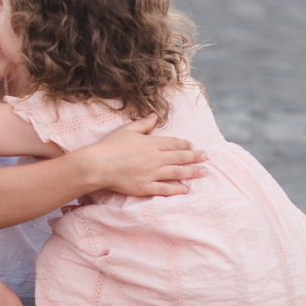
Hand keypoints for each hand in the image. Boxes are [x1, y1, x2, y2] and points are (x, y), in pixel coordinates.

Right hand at [80, 114, 206, 196]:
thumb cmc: (110, 145)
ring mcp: (151, 174)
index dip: (185, 144)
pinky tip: (186, 188)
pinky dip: (177, 189)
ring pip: (176, 173)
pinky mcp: (145, 187)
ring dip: (192, 172)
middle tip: (206, 157)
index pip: (173, 143)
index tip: (193, 145)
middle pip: (179, 157)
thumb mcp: (127, 130)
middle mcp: (155, 158)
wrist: (98, 165)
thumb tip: (155, 116)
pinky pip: (165, 189)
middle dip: (195, 157)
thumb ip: (143, 124)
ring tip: (203, 172)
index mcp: (151, 143)